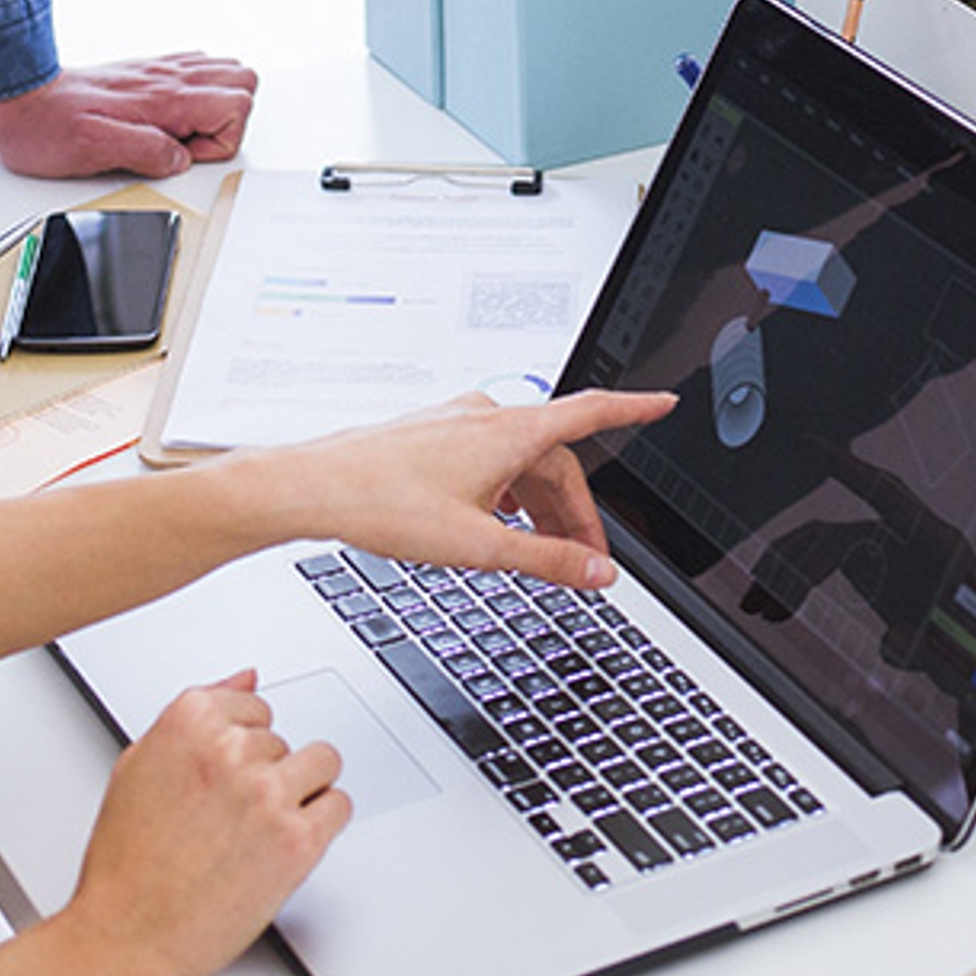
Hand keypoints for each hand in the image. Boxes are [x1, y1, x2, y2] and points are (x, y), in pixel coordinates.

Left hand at [0, 53, 260, 180]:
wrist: (17, 97)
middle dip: (230, 118)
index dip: (218, 140)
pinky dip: (197, 91)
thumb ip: (145, 152)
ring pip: (224, 69)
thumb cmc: (47, 126)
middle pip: (241, 79)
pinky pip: (194, 67)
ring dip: (217, 103)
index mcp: (161, 97)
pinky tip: (172, 114)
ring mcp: (157, 73)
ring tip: (183, 130)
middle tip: (191, 142)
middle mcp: (165, 78)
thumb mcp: (94, 150)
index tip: (183, 154)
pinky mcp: (145, 74)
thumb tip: (178, 158)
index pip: (235, 105)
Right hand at [55, 671, 346, 975]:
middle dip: (264, 774)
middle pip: (284, 739)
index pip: (254, 703)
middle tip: (229, 819)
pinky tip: (284, 844)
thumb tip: (246, 678)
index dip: (241, 745)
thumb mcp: (139, 767)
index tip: (227, 775)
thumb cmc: (126, 864)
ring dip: (301, 791)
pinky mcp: (297, 840)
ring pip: (322, 763)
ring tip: (261, 828)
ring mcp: (267, 794)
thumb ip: (196, 717)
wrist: (127, 936)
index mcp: (189, 722)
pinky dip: (321, 824)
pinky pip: (339, 806)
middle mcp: (230, 750)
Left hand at [256, 389, 678, 588]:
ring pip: (520, 462)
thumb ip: (547, 561)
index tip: (663, 401)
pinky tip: (494, 523)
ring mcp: (456, 424)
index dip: (632, 408)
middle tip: (586, 560)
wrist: (313, 488)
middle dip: (577, 510)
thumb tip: (597, 573)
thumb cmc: (381, 504)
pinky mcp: (431, 435)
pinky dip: (507, 492)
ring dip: (539, 505)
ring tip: (539, 551)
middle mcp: (485, 417)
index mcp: (508, 432)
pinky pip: (490, 460)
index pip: (590, 413)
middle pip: (555, 459)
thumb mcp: (478, 546)